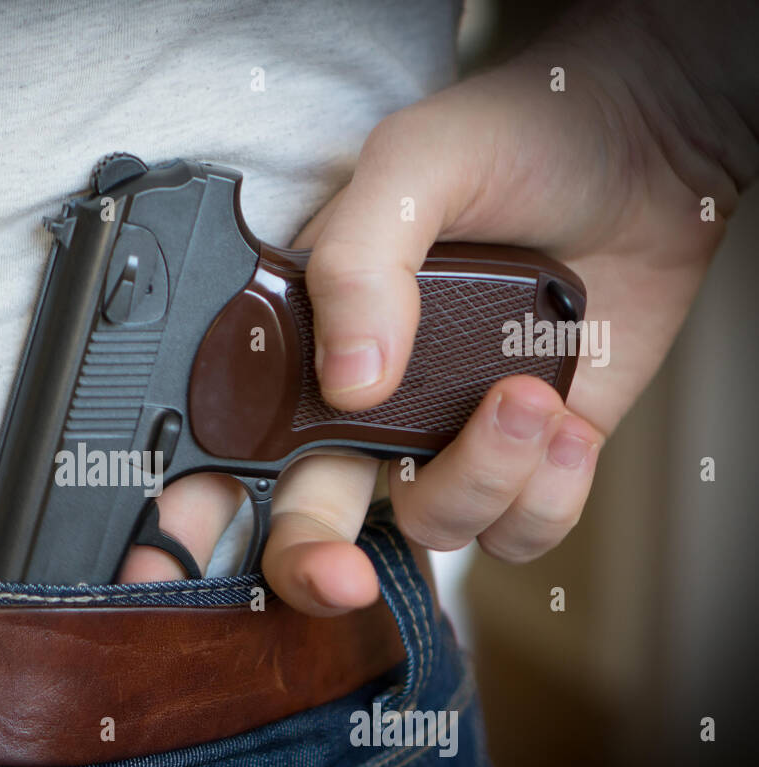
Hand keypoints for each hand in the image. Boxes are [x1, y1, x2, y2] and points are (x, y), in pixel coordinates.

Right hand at [120, 18, 737, 614]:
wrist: (647, 152)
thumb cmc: (512, 144)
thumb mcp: (413, 167)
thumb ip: (361, 261)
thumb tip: (352, 384)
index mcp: (304, 344)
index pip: (224, 442)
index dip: (183, 515)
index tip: (162, 564)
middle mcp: (361, 409)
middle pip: (307, 523)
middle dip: (312, 567)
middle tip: (341, 579)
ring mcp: (441, 440)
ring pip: (427, 526)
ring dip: (479, 478)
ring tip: (523, 398)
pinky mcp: (522, 461)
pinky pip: (515, 533)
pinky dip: (546, 496)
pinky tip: (561, 419)